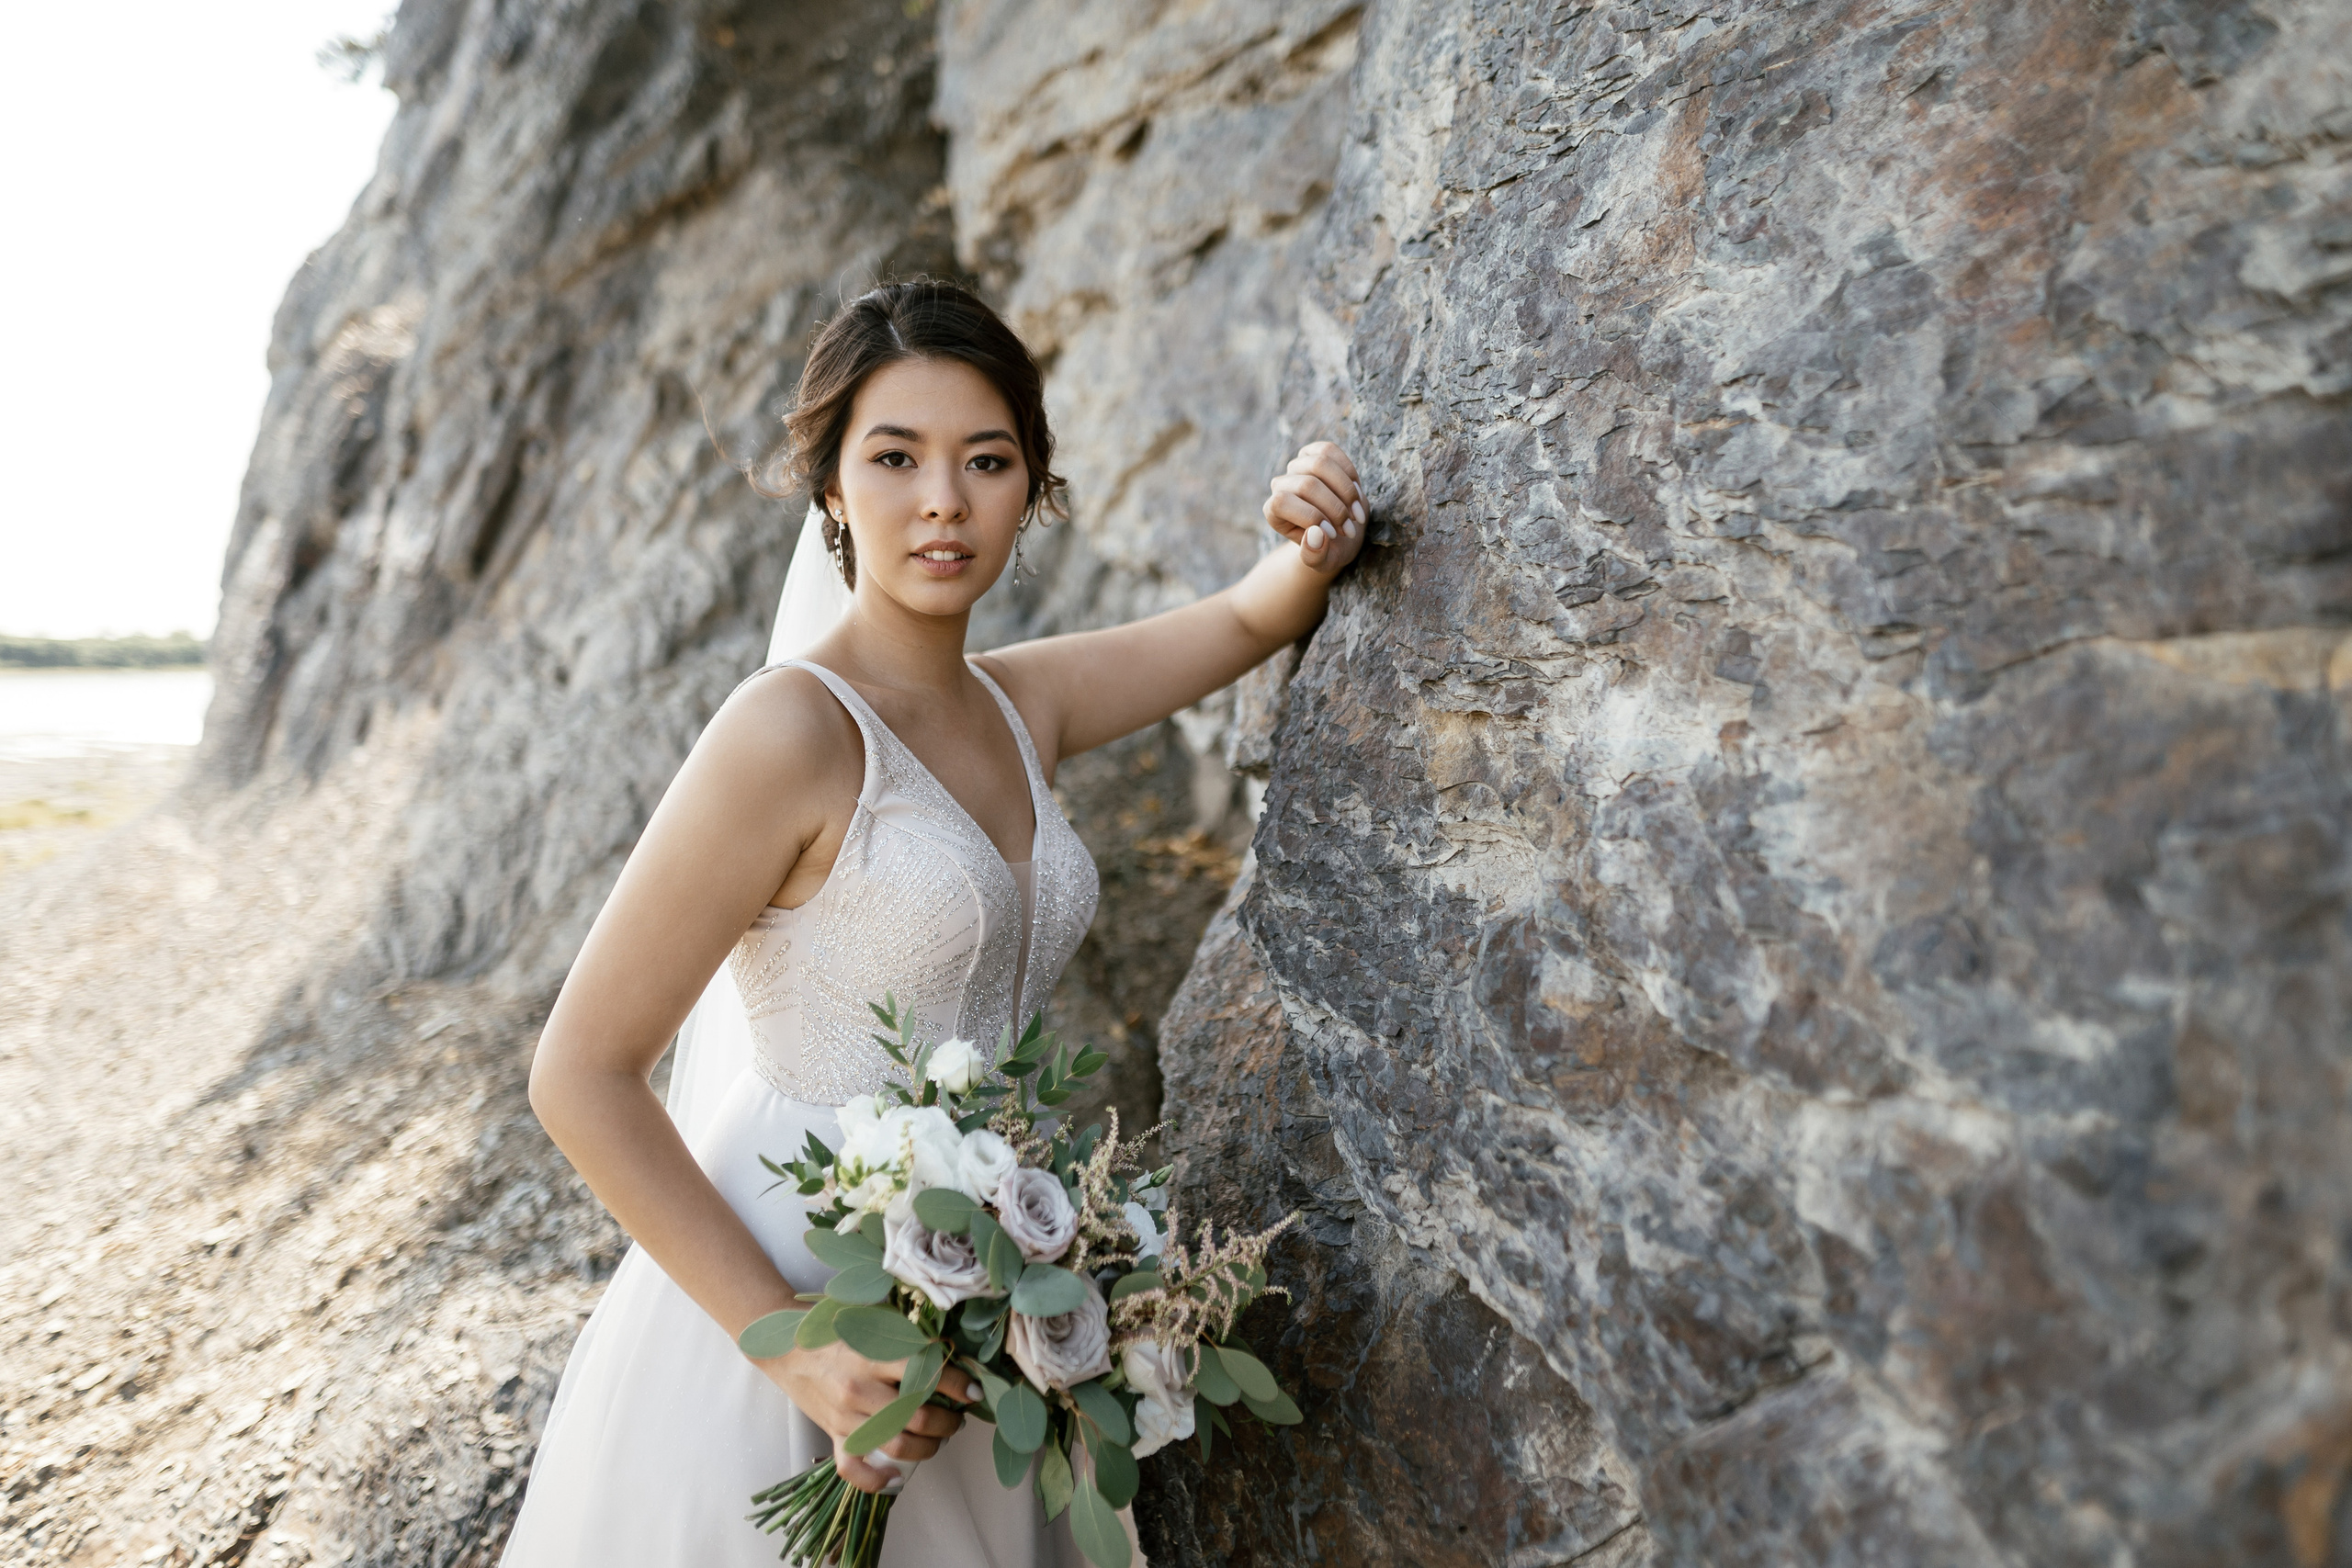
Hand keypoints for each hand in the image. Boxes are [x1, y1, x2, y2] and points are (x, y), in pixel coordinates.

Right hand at [758, 1339, 977, 1493]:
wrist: (788, 1346)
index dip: (958, 1385)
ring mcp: (845, 1417)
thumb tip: (950, 1350)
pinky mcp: (833, 1435)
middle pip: (918, 1417)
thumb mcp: (872, 1322)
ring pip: (897, 1446)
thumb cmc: (837, 1328)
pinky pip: (854, 1470)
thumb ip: (906, 1335)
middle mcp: (859, 1389)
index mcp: (872, 1355)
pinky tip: (897, 1476)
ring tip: (939, 1439)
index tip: (973, 1391)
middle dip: (948, 1421)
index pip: (926, 1374)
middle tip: (957, 1417)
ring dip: (927, 1448)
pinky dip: (877, 1480)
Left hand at [1262, 440, 1364, 575]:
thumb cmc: (1328, 549)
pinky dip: (1349, 472)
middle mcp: (1281, 485)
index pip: (1282, 502)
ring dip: (1346, 490)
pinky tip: (1357, 494)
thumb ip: (1315, 556)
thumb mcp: (1322, 562)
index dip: (1311, 516)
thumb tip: (1316, 534)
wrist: (1341, 533)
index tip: (1334, 535)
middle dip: (1335, 508)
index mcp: (1274, 511)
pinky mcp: (1314, 453)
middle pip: (1307, 484)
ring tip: (1357, 513)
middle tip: (1350, 529)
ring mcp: (1297, 466)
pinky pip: (1329, 450)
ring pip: (1320, 463)